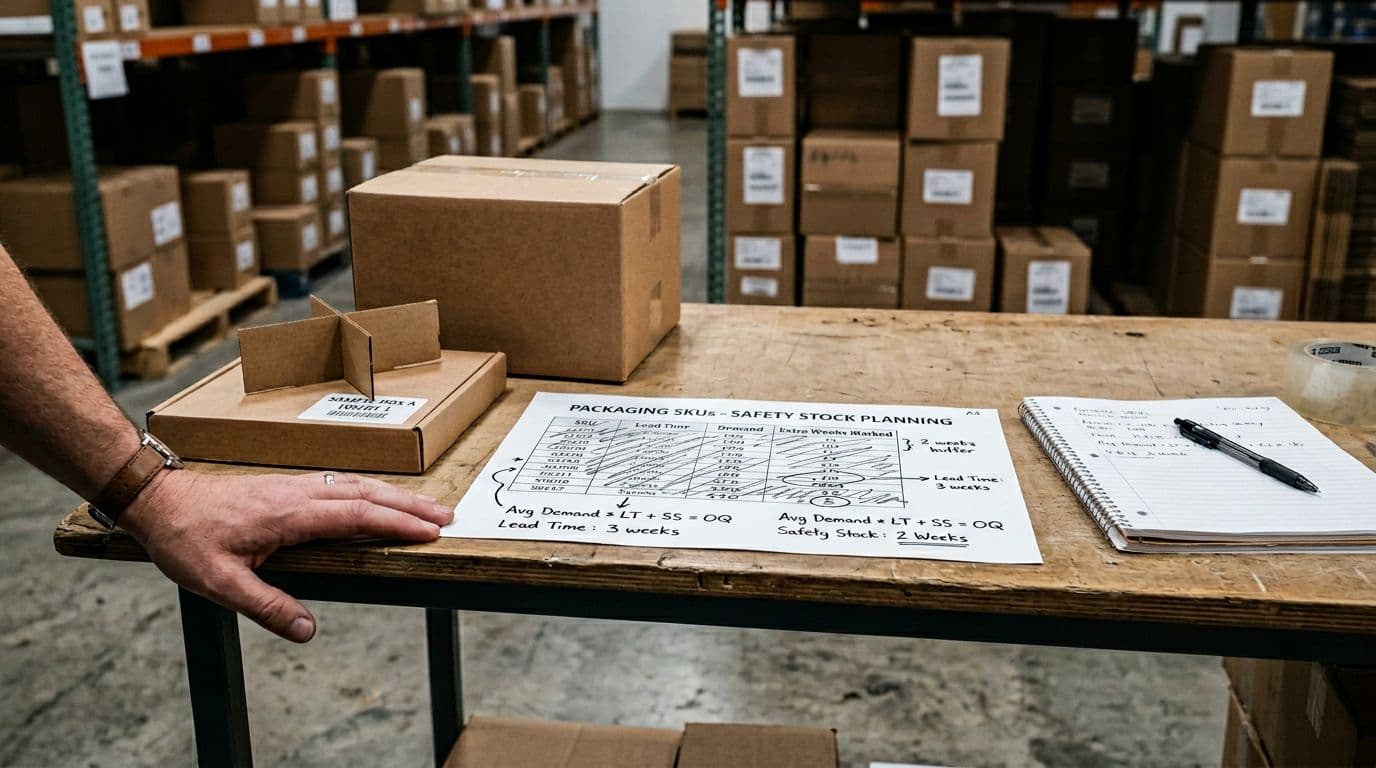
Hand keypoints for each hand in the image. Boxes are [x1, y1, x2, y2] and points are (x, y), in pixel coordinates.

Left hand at [120, 470, 451, 642]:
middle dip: (410, 505)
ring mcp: (295, 487)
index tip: (428, 531)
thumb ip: (266, 606)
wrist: (159, 501)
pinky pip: (341, 484)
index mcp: (290, 514)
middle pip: (367, 494)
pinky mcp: (288, 488)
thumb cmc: (186, 539)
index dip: (396, 522)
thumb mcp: (219, 582)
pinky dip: (371, 491)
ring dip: (395, 495)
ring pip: (356, 485)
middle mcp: (299, 494)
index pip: (356, 515)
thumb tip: (307, 629)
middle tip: (446, 517)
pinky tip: (378, 499)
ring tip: (426, 508)